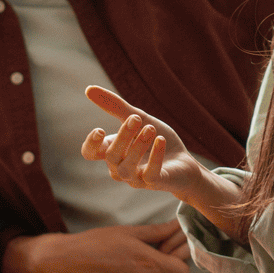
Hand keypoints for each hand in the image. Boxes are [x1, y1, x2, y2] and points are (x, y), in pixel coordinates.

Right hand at [82, 85, 206, 197]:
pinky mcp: (154, 183)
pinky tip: (160, 140)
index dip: (90, 144)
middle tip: (137, 118)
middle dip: (123, 136)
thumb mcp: (138, 119)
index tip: (100, 130)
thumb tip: (89, 89)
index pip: (90, 153)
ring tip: (151, 128)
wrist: (185, 162)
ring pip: (126, 167)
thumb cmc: (156, 140)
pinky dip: (155, 156)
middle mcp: (119, 168)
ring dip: (138, 146)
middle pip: (111, 155)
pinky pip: (150, 173)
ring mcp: (136, 178)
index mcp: (112, 151)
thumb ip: (115, 106)